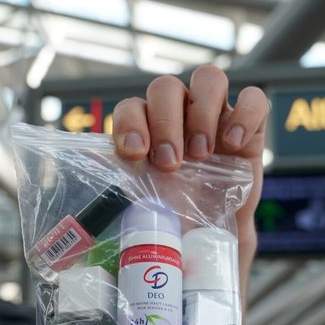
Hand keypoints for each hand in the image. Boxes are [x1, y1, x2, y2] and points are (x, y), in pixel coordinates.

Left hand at [111, 65, 267, 300]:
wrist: (212, 242)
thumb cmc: (171, 226)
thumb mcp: (140, 216)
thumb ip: (113, 213)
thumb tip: (71, 245)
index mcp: (144, 133)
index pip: (130, 107)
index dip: (130, 123)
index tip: (135, 154)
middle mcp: (177, 118)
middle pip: (165, 88)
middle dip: (165, 122)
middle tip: (171, 163)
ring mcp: (215, 117)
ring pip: (208, 79)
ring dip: (201, 113)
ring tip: (202, 154)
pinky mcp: (250, 127)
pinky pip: (254, 99)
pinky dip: (245, 115)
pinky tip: (234, 144)